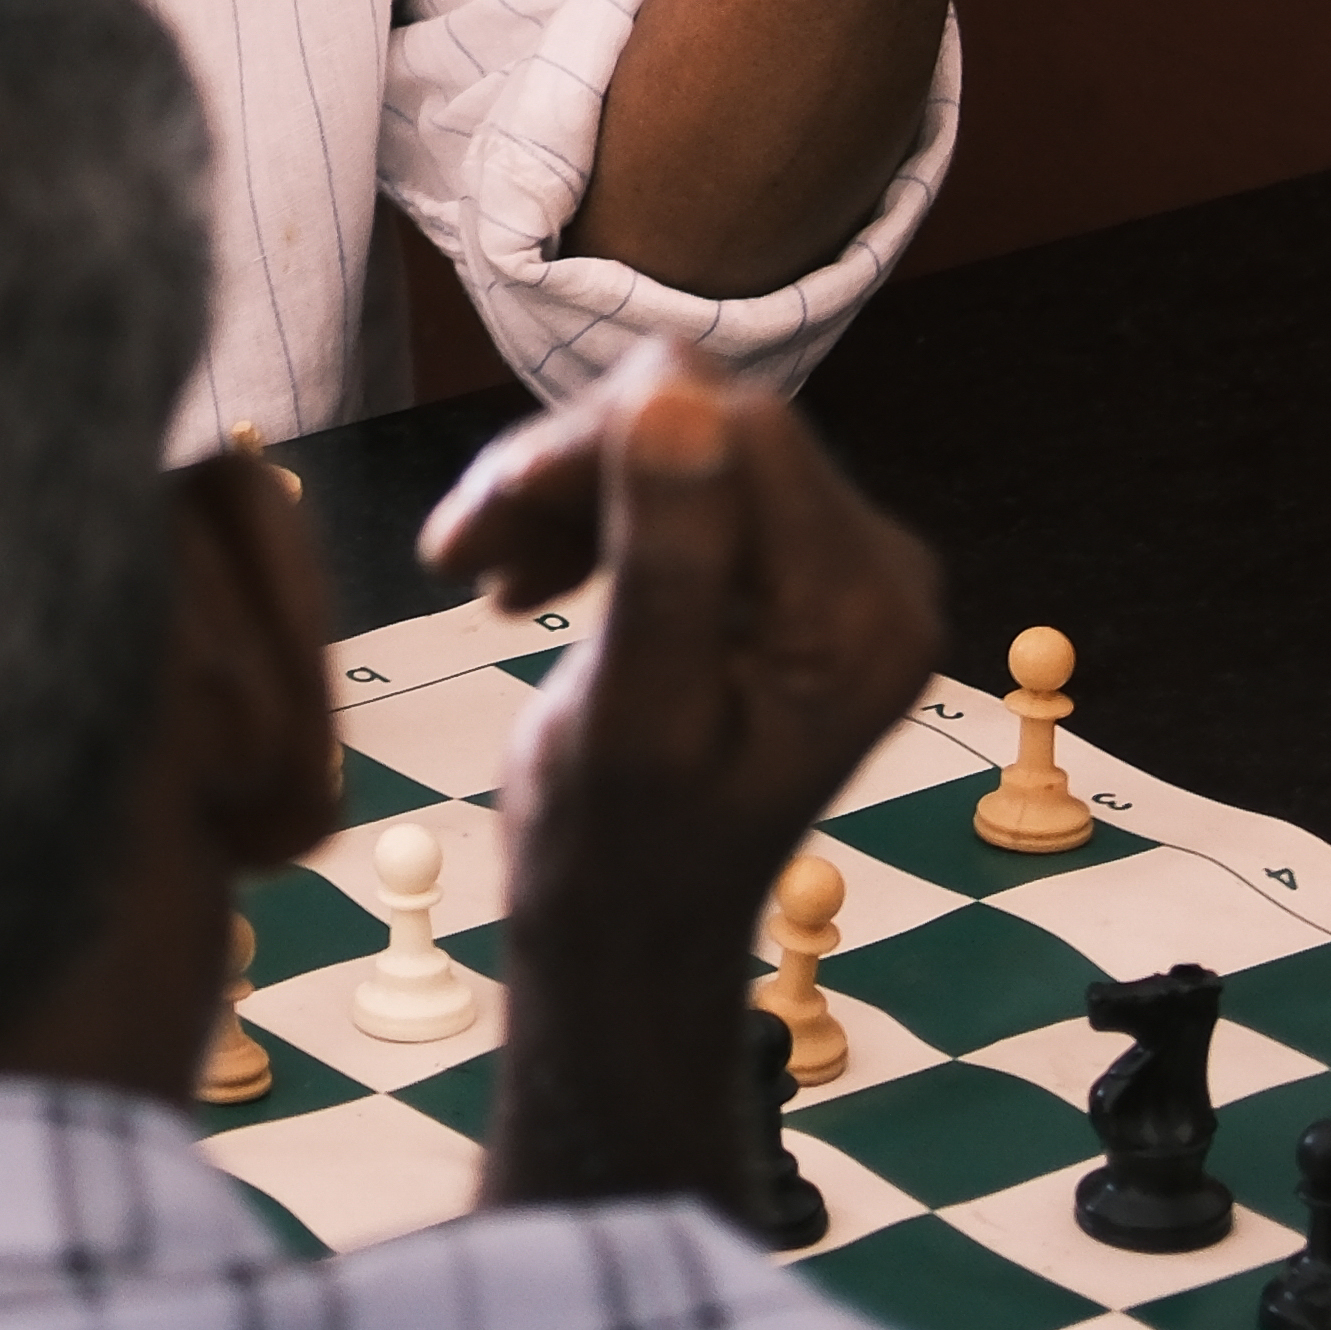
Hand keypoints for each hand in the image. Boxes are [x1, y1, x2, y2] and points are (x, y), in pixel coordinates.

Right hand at [428, 351, 943, 1203]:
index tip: (484, 509)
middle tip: (451, 552)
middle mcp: (880, 580)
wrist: (625, 939)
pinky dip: (586, 522)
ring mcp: (838, 578)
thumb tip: (677, 391)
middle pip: (708, 430)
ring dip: (558, 497)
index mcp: (864, 614)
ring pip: (679, 449)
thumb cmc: (618, 852)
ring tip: (467, 571)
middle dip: (567, 475)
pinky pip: (678, 490)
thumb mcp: (634, 706)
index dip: (597, 445)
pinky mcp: (788, 581)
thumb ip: (668, 554)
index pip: (736, 432)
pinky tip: (517, 584)